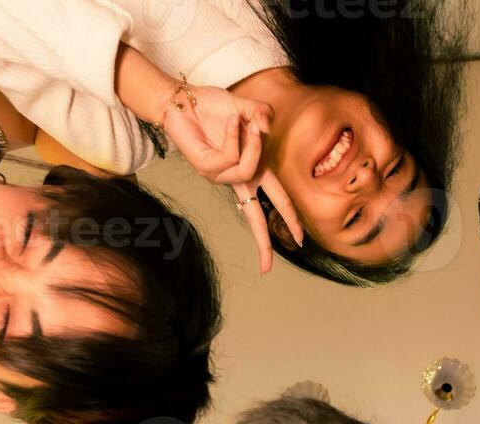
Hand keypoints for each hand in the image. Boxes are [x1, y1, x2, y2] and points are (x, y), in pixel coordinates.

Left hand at [161, 86, 303, 273]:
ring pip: (249, 172)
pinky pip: (231, 156)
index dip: (288, 219)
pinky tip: (231, 120)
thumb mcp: (246, 107)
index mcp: (251, 170)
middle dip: (263, 241)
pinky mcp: (205, 168)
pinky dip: (235, 134)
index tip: (299, 241)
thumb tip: (267, 129)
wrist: (180, 100)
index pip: (274, 199)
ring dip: (254, 144)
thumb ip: (263, 114)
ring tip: (246, 122)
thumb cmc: (211, 106)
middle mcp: (236, 178)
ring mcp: (219, 175)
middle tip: (267, 268)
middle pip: (255, 216)